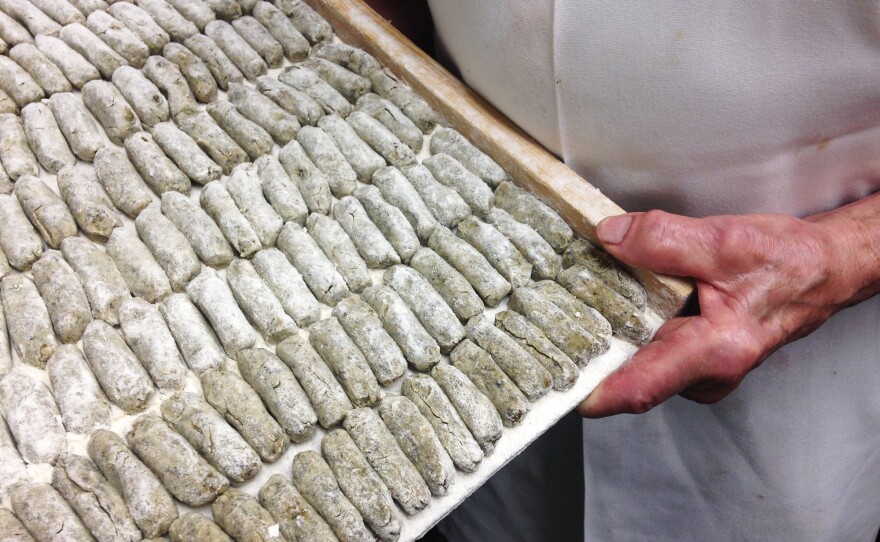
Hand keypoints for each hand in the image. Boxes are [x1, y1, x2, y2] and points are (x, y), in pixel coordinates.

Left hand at [576, 202, 879, 417]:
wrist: (822, 271)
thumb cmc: (787, 262)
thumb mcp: (725, 240)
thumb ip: (664, 239)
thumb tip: (610, 236)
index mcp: (715, 350)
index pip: (641, 387)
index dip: (594, 393)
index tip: (556, 387)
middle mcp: (707, 373)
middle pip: (631, 377)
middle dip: (590, 358)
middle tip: (546, 331)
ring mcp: (702, 373)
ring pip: (641, 364)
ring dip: (610, 342)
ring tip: (571, 310)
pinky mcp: (698, 361)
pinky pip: (653, 354)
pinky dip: (631, 333)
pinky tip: (611, 305)